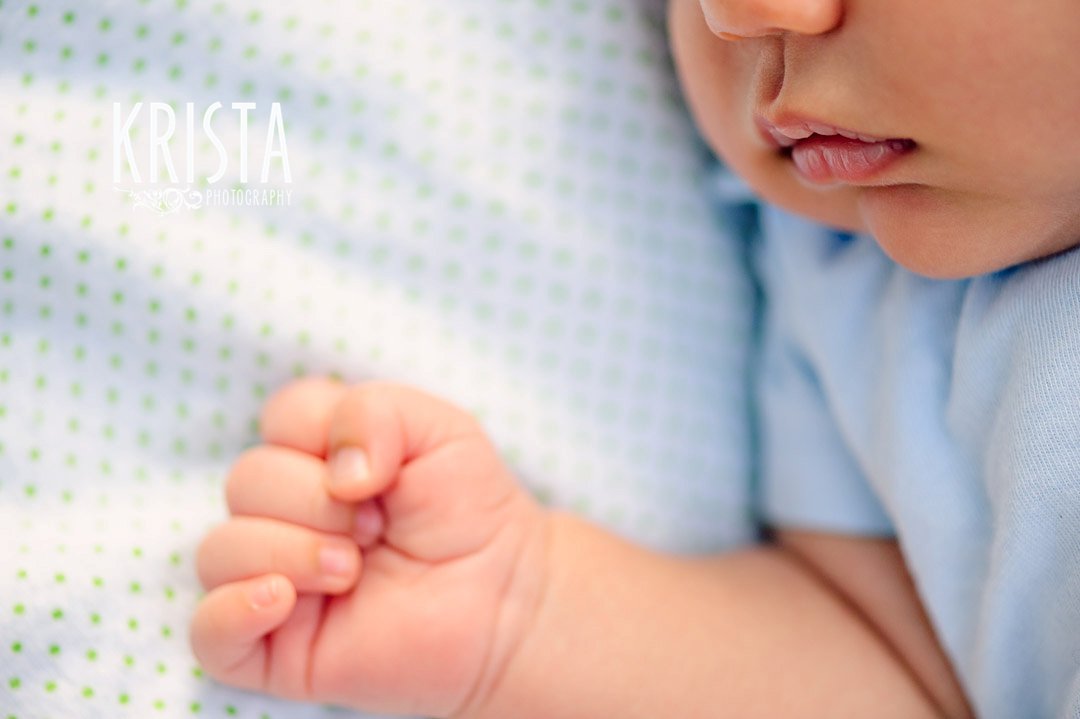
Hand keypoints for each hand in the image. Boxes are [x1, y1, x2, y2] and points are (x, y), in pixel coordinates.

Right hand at [190, 378, 549, 717]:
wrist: (504, 598)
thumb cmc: (467, 511)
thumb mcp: (438, 429)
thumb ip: (374, 411)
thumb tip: (332, 473)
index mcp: (315, 456)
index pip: (279, 417)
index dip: (324, 434)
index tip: (380, 470)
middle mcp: (284, 513)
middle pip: (244, 479)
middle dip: (316, 501)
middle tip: (376, 529)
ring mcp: (272, 578)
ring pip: (219, 550)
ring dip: (291, 552)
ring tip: (353, 571)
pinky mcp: (271, 647)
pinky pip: (206, 631)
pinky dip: (232, 611)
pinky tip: (283, 600)